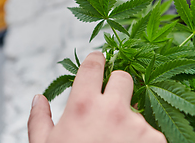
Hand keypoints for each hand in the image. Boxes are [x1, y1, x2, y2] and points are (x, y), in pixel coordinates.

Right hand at [28, 51, 166, 142]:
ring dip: (128, 118)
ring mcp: (137, 125)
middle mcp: (113, 109)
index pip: (93, 65)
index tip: (98, 60)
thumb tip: (38, 99)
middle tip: (110, 101)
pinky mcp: (156, 141)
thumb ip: (39, 119)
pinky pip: (150, 130)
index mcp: (83, 106)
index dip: (96, 59)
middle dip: (117, 84)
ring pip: (137, 107)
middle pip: (123, 77)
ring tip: (116, 140)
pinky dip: (142, 138)